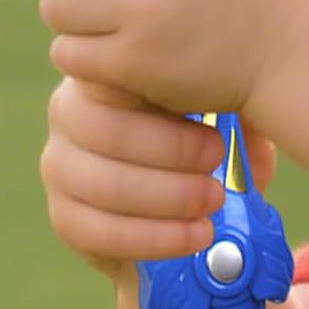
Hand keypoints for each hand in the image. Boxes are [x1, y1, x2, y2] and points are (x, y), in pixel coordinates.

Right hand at [40, 76, 277, 287]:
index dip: (160, 95)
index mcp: (101, 72)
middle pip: (104, 129)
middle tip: (216, 162)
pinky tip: (192, 236)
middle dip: (169, 150)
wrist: (172, 207)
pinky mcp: (63, 216)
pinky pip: (98, 230)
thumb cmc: (198, 140)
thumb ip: (232, 106)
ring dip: (165, 196)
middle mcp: (68, 112)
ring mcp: (58, 165)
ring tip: (213, 201)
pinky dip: (152, 238)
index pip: (113, 71)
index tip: (212, 120)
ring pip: (103, 183)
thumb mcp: (220, 112)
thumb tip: (250, 125)